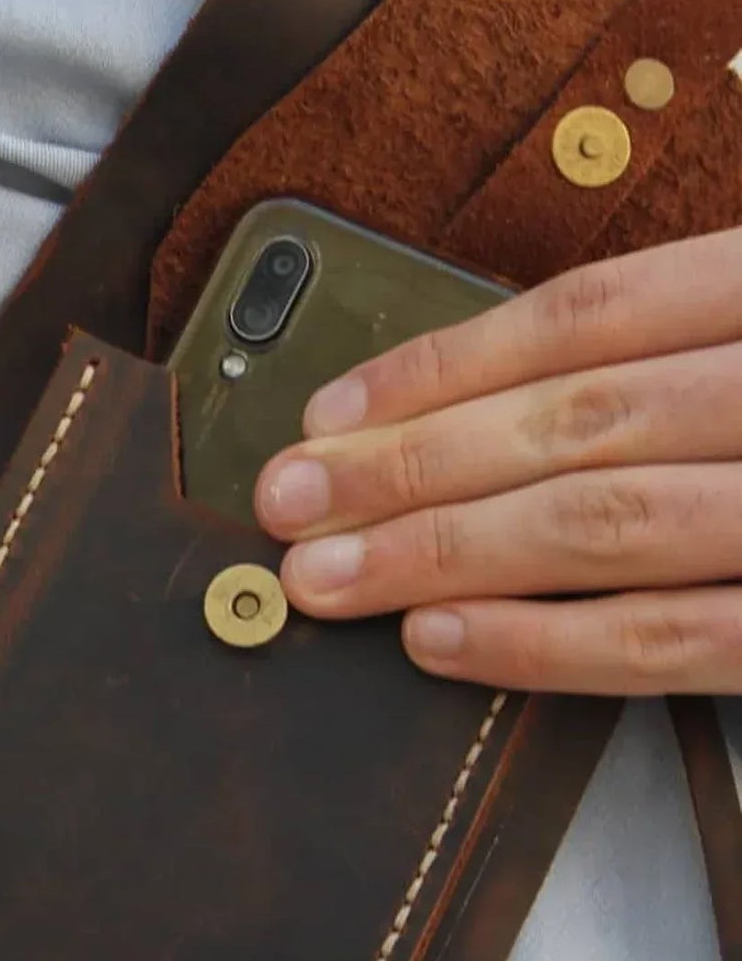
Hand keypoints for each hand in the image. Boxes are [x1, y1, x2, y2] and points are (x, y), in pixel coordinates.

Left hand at [254, 227, 741, 694]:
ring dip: (440, 552)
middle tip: (291, 504)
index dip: (436, 368)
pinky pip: (669, 641)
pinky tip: (434, 639)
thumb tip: (464, 407)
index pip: (583, 318)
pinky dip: (542, 643)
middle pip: (568, 421)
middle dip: (405, 466)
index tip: (326, 416)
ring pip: (599, 524)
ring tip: (327, 577)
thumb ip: (660, 350)